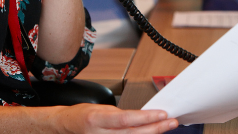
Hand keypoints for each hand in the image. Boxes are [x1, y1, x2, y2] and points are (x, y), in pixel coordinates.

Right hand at [50, 104, 177, 133]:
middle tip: (171, 122)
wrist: (66, 127)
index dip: (146, 117)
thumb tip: (142, 116)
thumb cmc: (82, 116)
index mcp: (98, 120)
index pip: (127, 119)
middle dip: (155, 128)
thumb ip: (121, 115)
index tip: (162, 114)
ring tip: (165, 128)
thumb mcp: (101, 109)